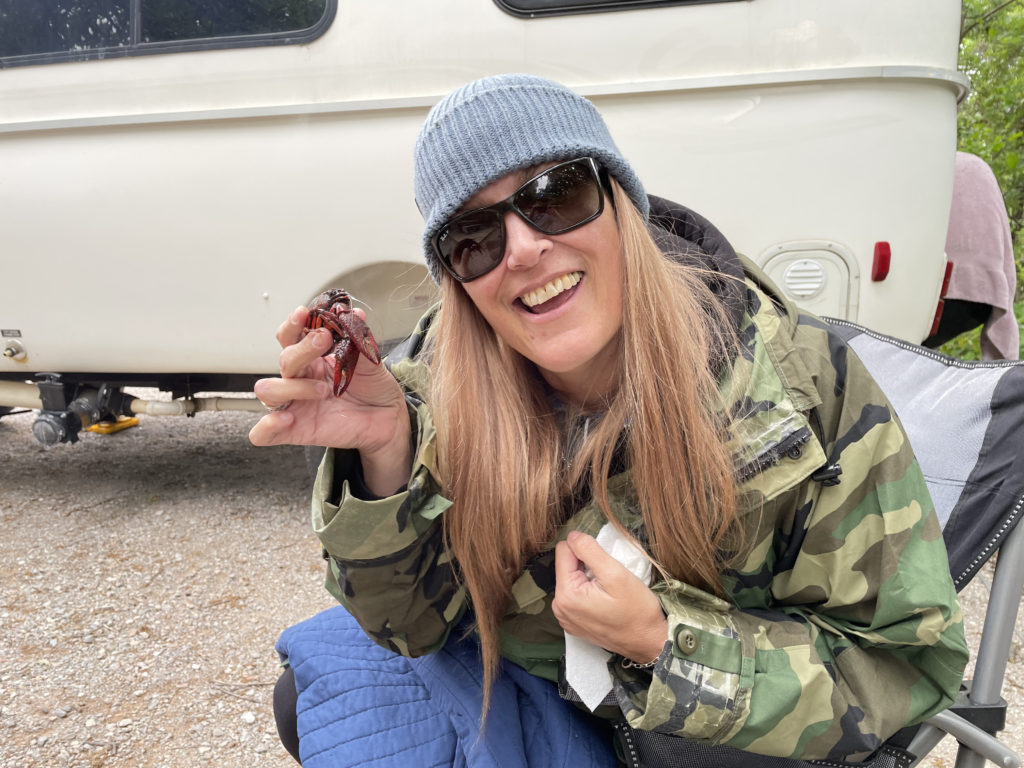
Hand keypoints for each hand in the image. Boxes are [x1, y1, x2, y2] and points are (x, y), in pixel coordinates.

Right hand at [248, 305, 411, 495]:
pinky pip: (265, 433)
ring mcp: (296, 404)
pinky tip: (287, 419)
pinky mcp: (297, 430)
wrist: (388, 417)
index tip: (304, 313)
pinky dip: (267, 427)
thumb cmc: (373, 387)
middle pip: (284, 360)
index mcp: (312, 358)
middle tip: (324, 340)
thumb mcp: (370, 360)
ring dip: (294, 386)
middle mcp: (300, 379)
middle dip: (303, 349)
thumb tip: (356, 315)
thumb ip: (359, 339)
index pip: (290, 337)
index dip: (292, 325)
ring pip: (268, 391)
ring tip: (324, 390)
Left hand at [553, 531, 667, 663]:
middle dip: (586, 565)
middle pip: (566, 566)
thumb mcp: (615, 574)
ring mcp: (565, 618)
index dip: (585, 550)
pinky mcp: (574, 623)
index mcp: (565, 595)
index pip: (563, 551)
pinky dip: (588, 592)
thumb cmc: (637, 610)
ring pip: (571, 579)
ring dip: (588, 578)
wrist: (649, 642)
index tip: (604, 563)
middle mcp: (559, 608)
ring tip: (608, 591)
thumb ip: (590, 550)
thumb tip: (572, 535)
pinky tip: (604, 601)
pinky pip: (576, 595)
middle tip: (609, 579)